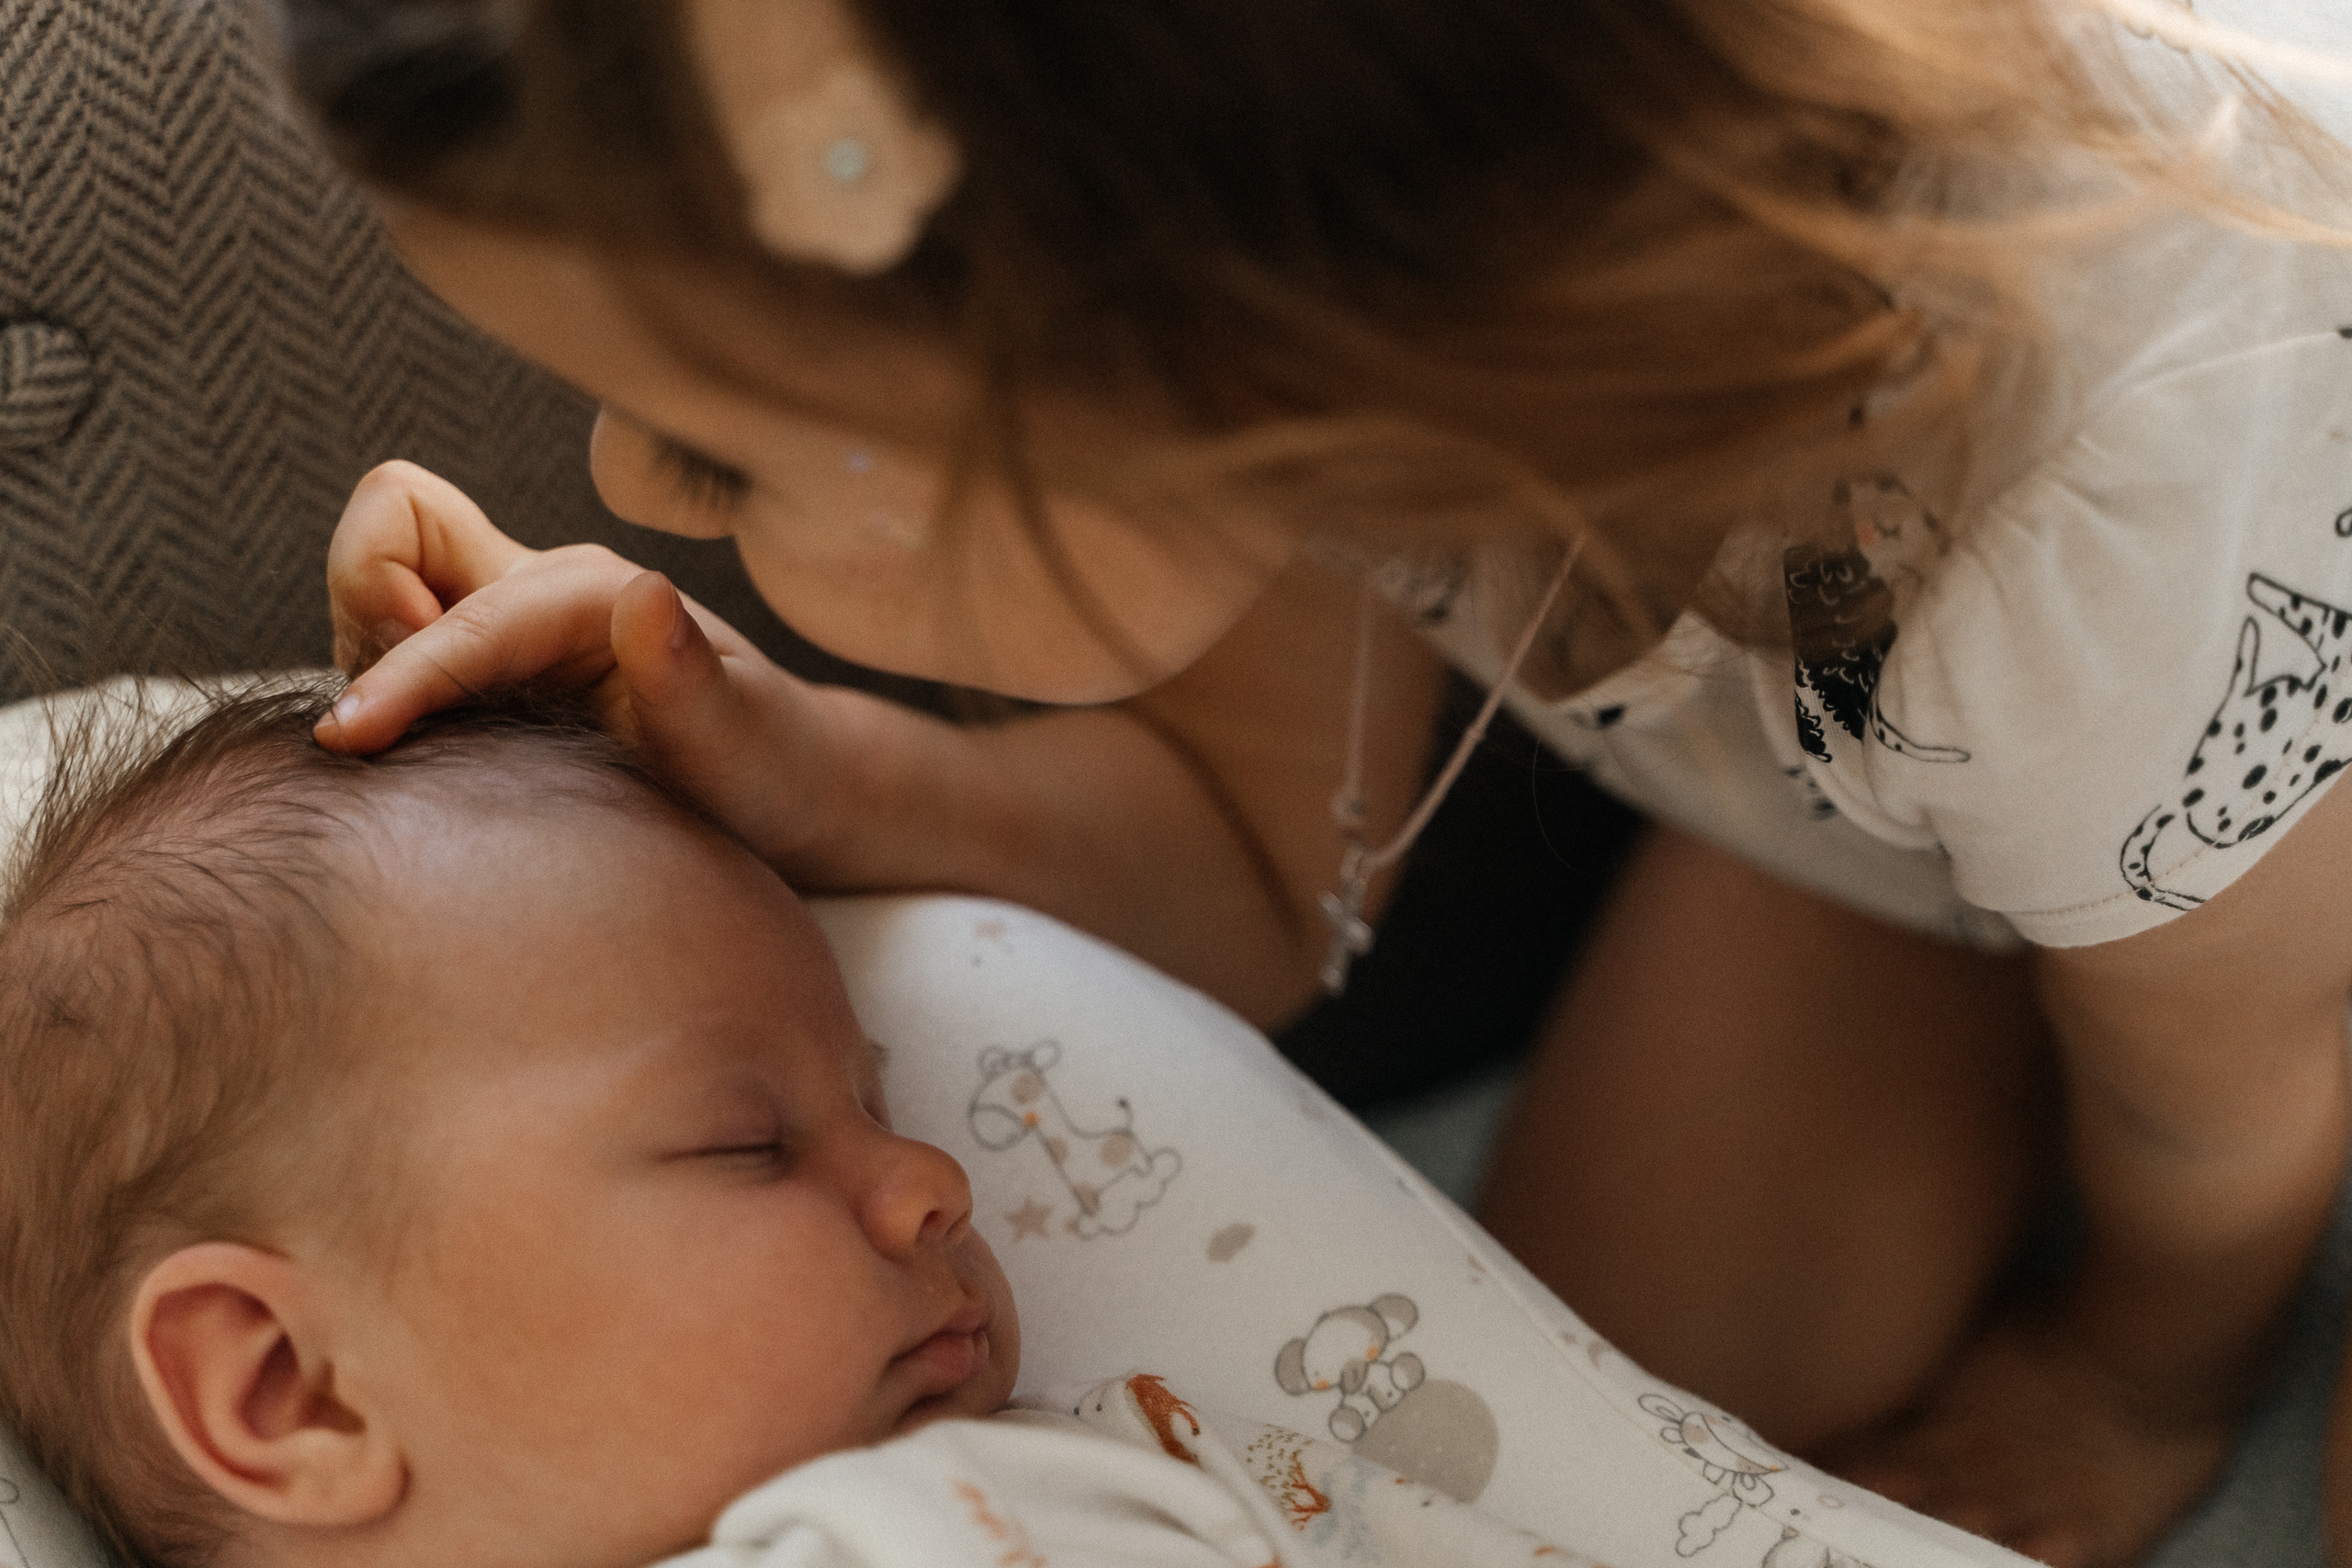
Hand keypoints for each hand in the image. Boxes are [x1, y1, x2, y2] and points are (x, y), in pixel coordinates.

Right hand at [318, 460, 835, 864]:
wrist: (779, 789)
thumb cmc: (764, 763)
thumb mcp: (737, 735)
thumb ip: (688, 674)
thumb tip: (645, 592)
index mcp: (590, 591)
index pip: (464, 617)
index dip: (400, 673)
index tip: (350, 739)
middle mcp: (535, 589)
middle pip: (386, 534)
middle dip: (362, 606)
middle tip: (384, 725)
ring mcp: (502, 625)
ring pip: (372, 588)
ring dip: (365, 656)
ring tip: (404, 751)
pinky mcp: (482, 668)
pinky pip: (385, 645)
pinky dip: (379, 687)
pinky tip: (418, 762)